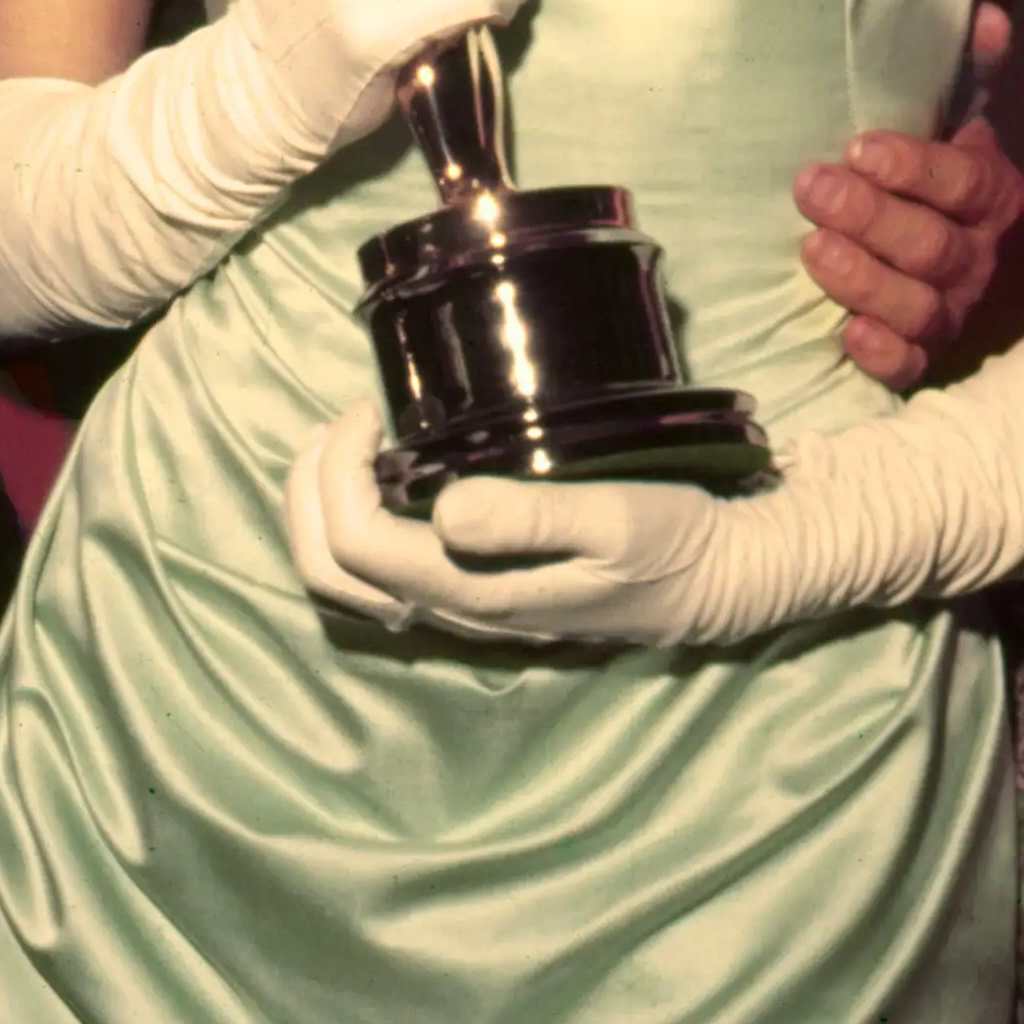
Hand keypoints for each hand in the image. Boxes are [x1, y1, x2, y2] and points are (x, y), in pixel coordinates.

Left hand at [284, 398, 737, 648]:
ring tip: (341, 440)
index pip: (359, 546)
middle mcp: (453, 611)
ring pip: (342, 578)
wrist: (717, 582)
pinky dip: (348, 516)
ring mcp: (457, 607)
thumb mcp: (617, 519)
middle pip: (327, 572)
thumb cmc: (671, 542)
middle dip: (305, 491)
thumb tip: (443, 512)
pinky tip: (375, 470)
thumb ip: (531, 518)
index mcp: (476, 593)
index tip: (369, 411)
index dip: (338, 474)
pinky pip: (376, 569)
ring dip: (318, 505)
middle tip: (337, 421)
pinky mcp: (470, 589)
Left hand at [794, 6, 1023, 386]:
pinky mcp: (919, 349)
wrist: (904, 232)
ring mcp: (948, 306)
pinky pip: (911, 364)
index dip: (916, 166)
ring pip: (922, 306)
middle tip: (812, 187)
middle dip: (872, 217)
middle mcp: (973, 253)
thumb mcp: (937, 111)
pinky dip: (883, 352)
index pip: (965, 181)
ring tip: (813, 249)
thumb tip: (986, 15)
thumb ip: (964, 66)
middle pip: (935, 246)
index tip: (860, 146)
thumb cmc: (910, 166)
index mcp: (984, 192)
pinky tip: (849, 335)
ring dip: (867, 279)